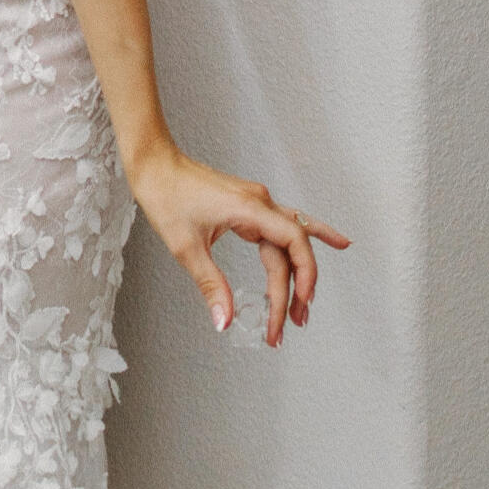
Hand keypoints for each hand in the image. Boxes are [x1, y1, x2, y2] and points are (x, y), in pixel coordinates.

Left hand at [126, 142, 350, 347]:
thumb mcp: (186, 247)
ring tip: (303, 307)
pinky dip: (309, 236)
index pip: (291, 246)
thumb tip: (225, 321)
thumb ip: (210, 284)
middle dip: (296, 288)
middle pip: (292, 249)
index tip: (290, 312)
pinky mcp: (249, 206)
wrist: (155, 164)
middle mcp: (261, 202)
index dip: (298, 281)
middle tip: (292, 323)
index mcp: (250, 209)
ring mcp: (257, 202)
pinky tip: (333, 242)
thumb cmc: (166, 196)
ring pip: (292, 239)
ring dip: (299, 272)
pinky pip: (285, 225)